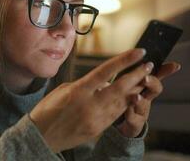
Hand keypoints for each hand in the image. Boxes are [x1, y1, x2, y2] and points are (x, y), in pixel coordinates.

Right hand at [29, 49, 152, 152]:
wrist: (41, 137)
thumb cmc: (48, 110)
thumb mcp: (64, 90)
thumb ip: (86, 84)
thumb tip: (104, 82)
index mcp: (78, 91)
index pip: (106, 71)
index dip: (125, 60)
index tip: (139, 52)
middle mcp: (89, 105)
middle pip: (120, 87)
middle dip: (137, 74)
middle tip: (148, 64)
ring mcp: (96, 119)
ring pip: (123, 101)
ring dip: (136, 88)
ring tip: (145, 78)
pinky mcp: (98, 129)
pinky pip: (117, 114)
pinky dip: (127, 102)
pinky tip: (134, 94)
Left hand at [116, 62, 180, 137]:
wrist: (124, 124)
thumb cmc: (127, 100)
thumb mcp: (130, 84)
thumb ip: (135, 70)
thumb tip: (137, 53)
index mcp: (145, 86)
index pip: (158, 75)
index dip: (167, 70)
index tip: (175, 65)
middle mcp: (147, 98)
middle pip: (155, 89)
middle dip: (152, 82)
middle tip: (145, 78)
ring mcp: (143, 111)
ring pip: (144, 104)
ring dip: (141, 100)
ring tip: (136, 96)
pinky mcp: (135, 123)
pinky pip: (133, 118)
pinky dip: (130, 114)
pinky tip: (126, 111)